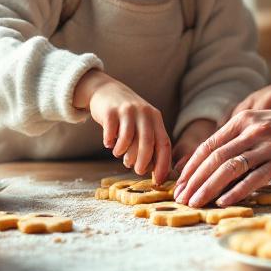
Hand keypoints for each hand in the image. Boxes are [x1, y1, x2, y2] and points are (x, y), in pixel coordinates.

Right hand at [75, 69, 172, 183]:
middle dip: (143, 161)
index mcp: (155, 118)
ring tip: (120, 155)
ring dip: (124, 153)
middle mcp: (144, 112)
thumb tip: (152, 170)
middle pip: (147, 142)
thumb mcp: (142, 124)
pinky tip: (109, 144)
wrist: (106, 90)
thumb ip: (149, 143)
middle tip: (137, 170)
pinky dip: (110, 143)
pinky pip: (111, 132)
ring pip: (128, 138)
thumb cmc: (127, 115)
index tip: (158, 180)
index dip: (162, 163)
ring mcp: (127, 110)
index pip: (164, 143)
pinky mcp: (110, 111)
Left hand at [173, 101, 270, 207]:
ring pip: (230, 168)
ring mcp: (267, 145)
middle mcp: (251, 131)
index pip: (208, 146)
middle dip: (194, 181)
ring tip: (196, 203)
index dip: (191, 167)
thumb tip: (214, 165)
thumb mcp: (261, 124)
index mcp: (242, 120)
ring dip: (209, 188)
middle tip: (182, 198)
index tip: (179, 184)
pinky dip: (236, 191)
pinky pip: (254, 178)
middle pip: (214, 158)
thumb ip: (239, 139)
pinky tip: (224, 202)